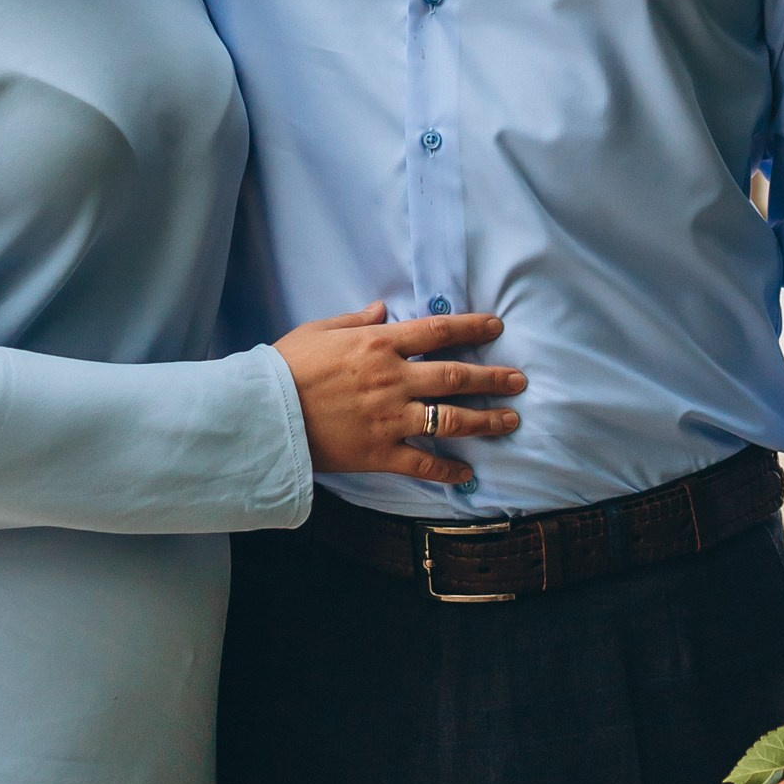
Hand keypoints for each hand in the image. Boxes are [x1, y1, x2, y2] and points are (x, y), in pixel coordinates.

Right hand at [274, 303, 524, 489]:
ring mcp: (389, 418)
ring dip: (485, 421)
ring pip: (450, 420)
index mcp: (378, 345)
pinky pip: (422, 463)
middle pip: (456, 376)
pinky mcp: (379, 452)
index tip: (497, 327)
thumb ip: (357, 320)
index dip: (472, 328)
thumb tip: (384, 309)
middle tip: (521, 381)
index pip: (438, 331)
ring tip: (511, 421)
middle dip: (493, 378)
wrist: (261, 415)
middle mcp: (392, 380)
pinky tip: (468, 474)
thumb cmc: (285, 367)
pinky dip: (448, 471)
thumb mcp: (319, 331)